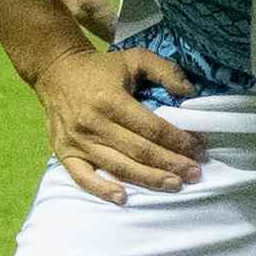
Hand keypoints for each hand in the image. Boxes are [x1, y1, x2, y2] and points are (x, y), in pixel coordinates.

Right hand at [30, 39, 201, 202]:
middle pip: (139, 151)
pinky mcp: (64, 152)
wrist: (55, 71)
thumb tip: (190, 91)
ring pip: (118, 167)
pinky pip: (82, 177)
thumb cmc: (101, 68)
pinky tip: (123, 198)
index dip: (178, 141)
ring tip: (174, 185)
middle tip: (194, 174)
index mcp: (111, 100)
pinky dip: (102, 190)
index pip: (152, 128)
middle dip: (171, 164)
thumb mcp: (136, 57)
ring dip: (148, 179)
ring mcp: (77, 141)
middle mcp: (93, 123)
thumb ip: (166, 70)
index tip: (200, 149)